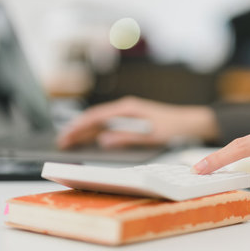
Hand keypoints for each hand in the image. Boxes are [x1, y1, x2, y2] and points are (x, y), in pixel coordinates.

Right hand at [57, 96, 218, 148]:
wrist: (188, 123)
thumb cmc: (172, 126)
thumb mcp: (149, 135)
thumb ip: (125, 137)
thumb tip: (104, 140)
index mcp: (127, 109)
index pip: (97, 116)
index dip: (80, 126)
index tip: (67, 135)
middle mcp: (125, 109)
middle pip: (96, 118)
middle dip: (77, 129)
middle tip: (61, 141)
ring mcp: (128, 114)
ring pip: (100, 122)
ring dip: (85, 131)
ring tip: (69, 141)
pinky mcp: (131, 121)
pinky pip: (109, 125)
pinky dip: (96, 132)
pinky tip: (89, 138)